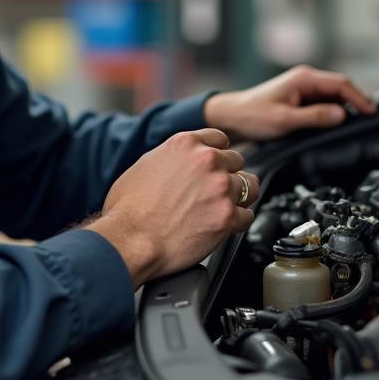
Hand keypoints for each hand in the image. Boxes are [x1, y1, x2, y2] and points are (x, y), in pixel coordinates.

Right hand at [85, 128, 257, 287]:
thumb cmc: (128, 209)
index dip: (218, 153)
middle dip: (228, 175)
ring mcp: (220, 188)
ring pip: (249, 186)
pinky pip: (247, 216)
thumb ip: (170, 158)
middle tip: (215, 190)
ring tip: (225, 207)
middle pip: (237, 161)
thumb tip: (178, 163)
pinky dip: (238, 222)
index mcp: (186, 144)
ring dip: (239, 197)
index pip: (219, 139)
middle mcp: (207, 161)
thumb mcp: (144, 165)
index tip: (216, 164)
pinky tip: (225, 225)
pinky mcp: (227, 217)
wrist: (131, 240)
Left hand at [203, 65, 376, 141]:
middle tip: (372, 117)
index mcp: (303, 78)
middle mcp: (305, 79)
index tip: (371, 111)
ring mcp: (303, 87)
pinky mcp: (300, 97)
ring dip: (346, 106)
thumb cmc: (253, 115)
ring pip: (333, 94)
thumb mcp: (284, 120)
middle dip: (357, 101)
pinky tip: (340, 121)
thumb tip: (340, 115)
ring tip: (360, 120)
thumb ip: (314, 117)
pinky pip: (324, 101)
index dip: (359, 97)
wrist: (233, 117)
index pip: (340, 84)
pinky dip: (335, 110)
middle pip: (340, 87)